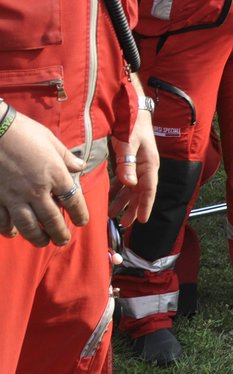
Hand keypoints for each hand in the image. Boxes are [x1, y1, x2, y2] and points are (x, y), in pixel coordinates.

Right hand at [0, 109, 88, 246]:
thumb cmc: (24, 131)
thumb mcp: (51, 141)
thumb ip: (66, 157)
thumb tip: (79, 167)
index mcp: (55, 174)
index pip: (73, 200)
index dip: (80, 214)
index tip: (83, 222)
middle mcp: (37, 190)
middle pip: (52, 219)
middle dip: (60, 233)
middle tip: (63, 241)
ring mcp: (14, 197)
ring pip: (28, 226)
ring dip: (37, 237)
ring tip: (43, 242)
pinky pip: (4, 221)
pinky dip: (9, 230)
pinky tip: (14, 233)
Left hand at [111, 108, 158, 226]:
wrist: (132, 108)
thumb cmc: (132, 124)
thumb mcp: (129, 143)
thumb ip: (128, 163)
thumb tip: (130, 184)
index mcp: (150, 164)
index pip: (149, 189)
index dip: (145, 205)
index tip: (142, 220)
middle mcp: (146, 166)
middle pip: (141, 192)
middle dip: (133, 208)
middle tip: (124, 223)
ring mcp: (138, 164)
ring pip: (132, 187)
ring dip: (123, 200)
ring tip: (112, 213)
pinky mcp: (130, 160)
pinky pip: (125, 179)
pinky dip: (118, 189)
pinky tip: (110, 196)